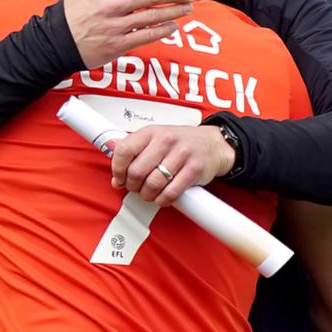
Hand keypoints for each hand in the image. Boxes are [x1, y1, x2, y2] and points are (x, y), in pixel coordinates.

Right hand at [61, 0, 197, 68]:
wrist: (58, 42)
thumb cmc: (74, 12)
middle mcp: (112, 6)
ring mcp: (116, 26)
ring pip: (152, 16)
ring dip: (174, 12)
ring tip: (187, 8)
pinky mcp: (118, 44)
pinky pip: (146, 36)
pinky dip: (163, 30)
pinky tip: (173, 26)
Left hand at [109, 123, 234, 203]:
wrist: (213, 144)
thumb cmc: (182, 143)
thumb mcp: (156, 139)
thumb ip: (135, 154)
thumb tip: (117, 179)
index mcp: (151, 132)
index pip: (124, 150)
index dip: (118, 169)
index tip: (119, 178)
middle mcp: (166, 140)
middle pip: (137, 171)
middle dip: (133, 185)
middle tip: (136, 188)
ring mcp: (181, 154)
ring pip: (153, 184)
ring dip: (147, 195)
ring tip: (149, 194)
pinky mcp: (194, 170)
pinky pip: (171, 192)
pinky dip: (163, 200)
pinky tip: (162, 197)